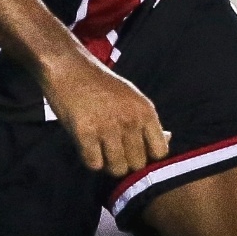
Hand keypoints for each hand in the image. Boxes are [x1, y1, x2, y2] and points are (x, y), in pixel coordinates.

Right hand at [40, 48, 171, 175]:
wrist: (68, 66)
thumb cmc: (100, 83)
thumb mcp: (132, 97)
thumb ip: (147, 121)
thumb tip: (168, 138)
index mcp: (145, 111)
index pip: (160, 152)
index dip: (148, 157)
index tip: (135, 152)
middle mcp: (130, 120)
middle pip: (138, 164)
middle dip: (126, 162)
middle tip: (113, 150)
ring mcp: (108, 127)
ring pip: (117, 169)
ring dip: (108, 163)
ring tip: (99, 148)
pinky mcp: (85, 132)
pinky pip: (94, 164)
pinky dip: (89, 159)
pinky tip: (86, 145)